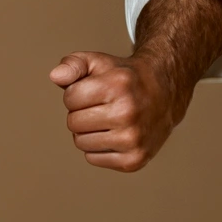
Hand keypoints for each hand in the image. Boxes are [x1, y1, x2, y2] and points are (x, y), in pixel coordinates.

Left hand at [48, 0, 221, 172]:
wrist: (166, 93)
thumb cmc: (125, 78)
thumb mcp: (98, 62)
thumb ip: (72, 64)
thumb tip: (55, 76)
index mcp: (118, 86)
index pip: (70, 98)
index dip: (77, 93)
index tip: (96, 89)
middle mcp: (128, 113)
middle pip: (73, 122)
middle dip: (81, 112)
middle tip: (103, 105)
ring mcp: (133, 139)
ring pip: (80, 142)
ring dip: (88, 131)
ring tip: (109, 119)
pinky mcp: (134, 160)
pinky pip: (93, 158)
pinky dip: (98, 147)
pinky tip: (116, 133)